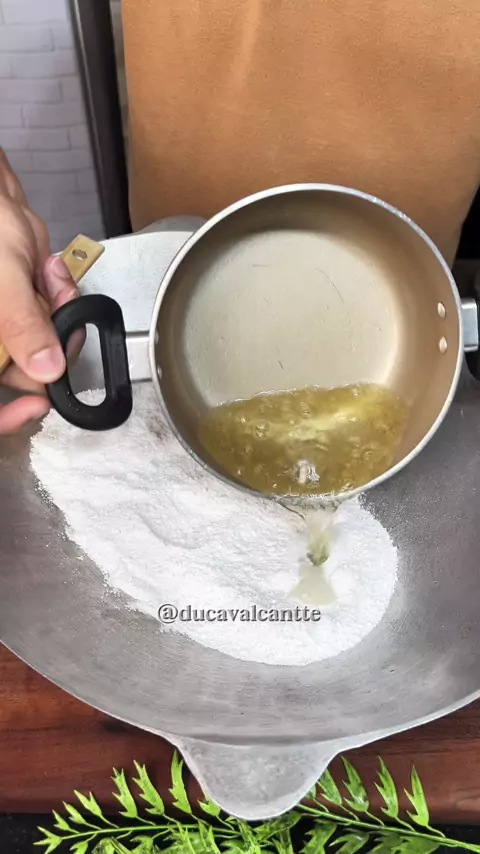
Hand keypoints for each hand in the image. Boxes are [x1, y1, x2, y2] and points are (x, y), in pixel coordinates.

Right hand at [0, 149, 78, 434]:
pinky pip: (52, 327)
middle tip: (54, 308)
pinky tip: (48, 275)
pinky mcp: (23, 318)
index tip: (40, 405)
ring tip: (47, 279)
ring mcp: (5, 334)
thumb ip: (21, 324)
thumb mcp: (2, 279)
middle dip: (49, 343)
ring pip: (44, 351)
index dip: (8, 418)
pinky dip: (61, 303)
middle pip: (24, 378)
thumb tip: (46, 371)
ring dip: (59, 317)